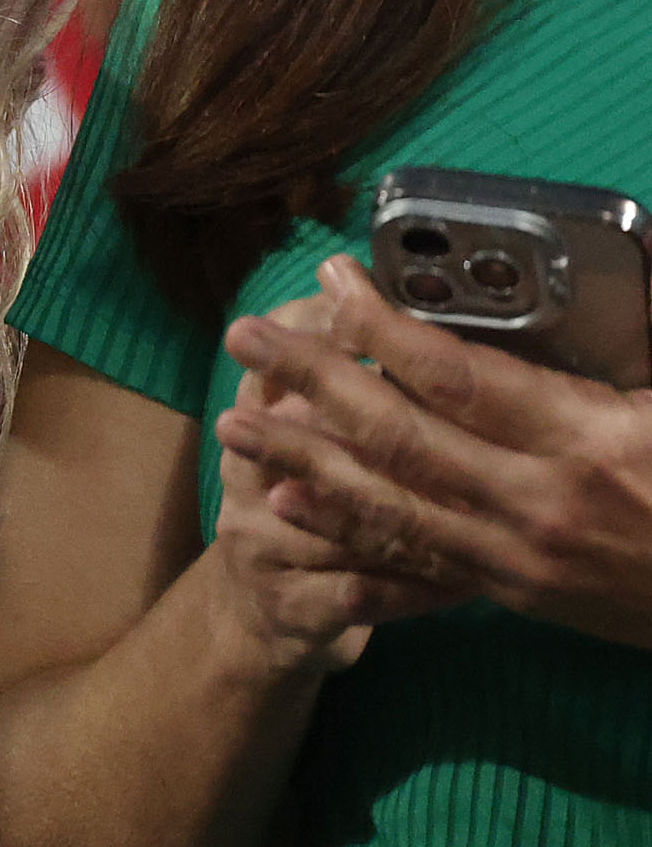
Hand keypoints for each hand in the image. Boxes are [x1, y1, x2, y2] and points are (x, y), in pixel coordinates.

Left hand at [218, 256, 651, 647]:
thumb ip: (633, 329)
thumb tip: (623, 253)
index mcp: (589, 441)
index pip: (458, 377)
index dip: (382, 327)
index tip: (328, 279)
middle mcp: (541, 504)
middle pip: (399, 438)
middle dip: (311, 383)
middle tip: (240, 337)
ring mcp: (521, 558)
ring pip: (388, 504)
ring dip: (302, 458)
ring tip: (235, 419)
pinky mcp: (514, 593)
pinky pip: (412, 559)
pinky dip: (343, 528)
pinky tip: (286, 503)